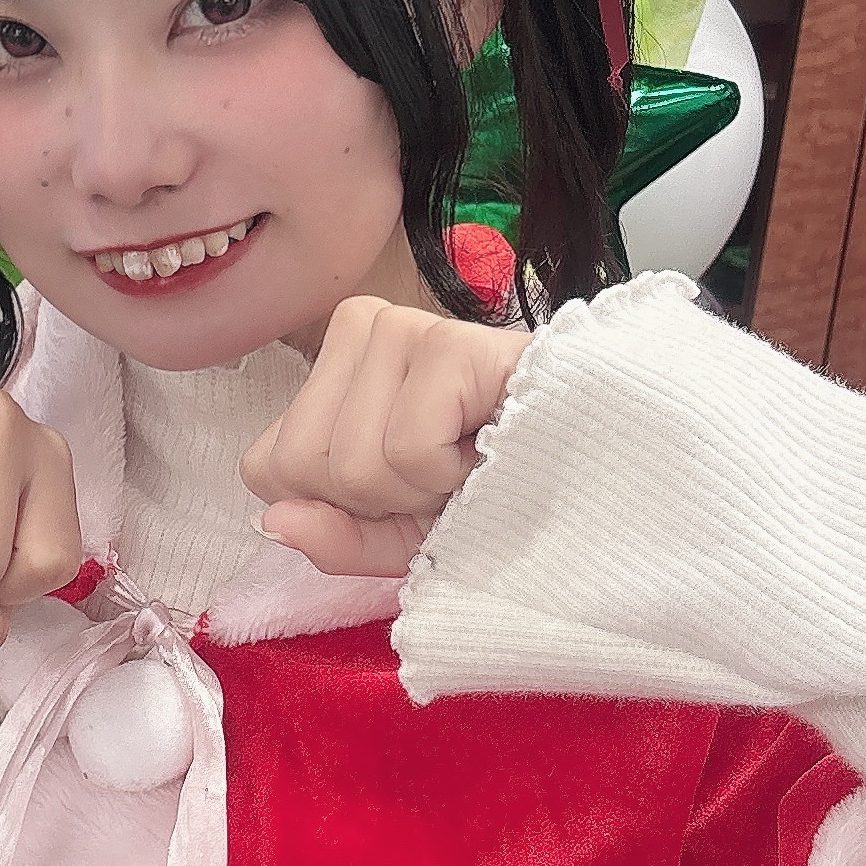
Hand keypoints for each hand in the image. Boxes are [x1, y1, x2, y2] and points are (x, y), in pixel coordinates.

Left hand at [240, 296, 526, 575]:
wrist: (598, 484)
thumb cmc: (497, 493)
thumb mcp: (402, 537)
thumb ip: (334, 536)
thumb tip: (272, 520)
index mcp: (335, 366)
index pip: (266, 465)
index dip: (335, 507)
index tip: (403, 490)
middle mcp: (361, 329)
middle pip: (301, 466)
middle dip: (376, 501)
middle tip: (445, 476)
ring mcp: (404, 328)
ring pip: (351, 462)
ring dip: (420, 491)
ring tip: (473, 459)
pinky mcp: (451, 343)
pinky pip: (405, 448)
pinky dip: (450, 476)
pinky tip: (491, 447)